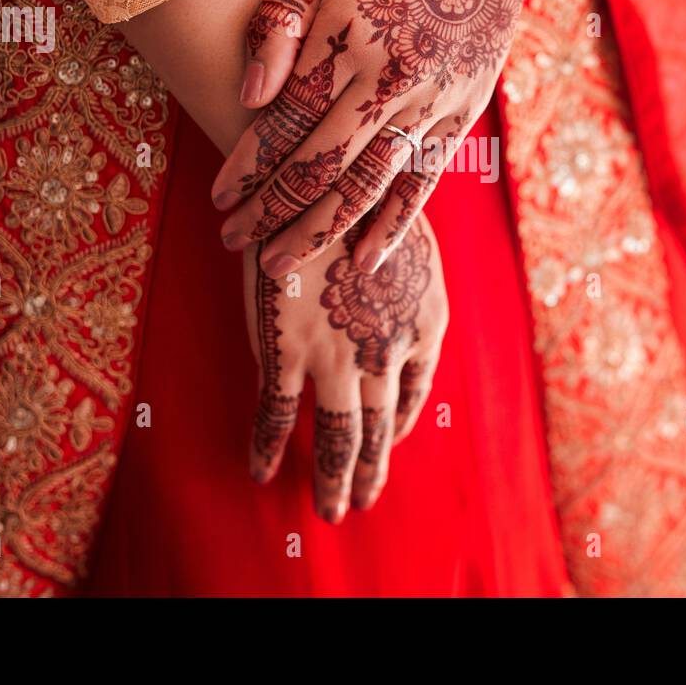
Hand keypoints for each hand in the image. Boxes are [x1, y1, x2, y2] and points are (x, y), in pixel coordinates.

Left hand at [211, 0, 540, 276]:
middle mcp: (390, 77)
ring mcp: (431, 97)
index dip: (246, 167)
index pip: (283, 122)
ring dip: (320, 231)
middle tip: (234, 241)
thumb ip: (282, 22)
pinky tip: (364, 259)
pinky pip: (424, 178)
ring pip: (368, 184)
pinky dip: (395, 224)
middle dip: (270, 211)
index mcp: (347, 36)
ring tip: (280, 265)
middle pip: (318, 166)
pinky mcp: (462, 108)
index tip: (218, 198)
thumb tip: (249, 93)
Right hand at [244, 213, 447, 522]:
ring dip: (331, 479)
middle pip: (378, 429)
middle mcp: (389, 351)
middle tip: (358, 504)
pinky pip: (277, 415)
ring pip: (337, 437)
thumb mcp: (407, 241)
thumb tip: (390, 310)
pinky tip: (259, 471)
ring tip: (329, 511)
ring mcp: (339, 356)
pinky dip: (266, 448)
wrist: (315, 174)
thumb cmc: (362, 195)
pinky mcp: (288, 351)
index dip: (398, 426)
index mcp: (426, 323)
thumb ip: (404, 288)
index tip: (387, 444)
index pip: (413, 393)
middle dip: (368, 472)